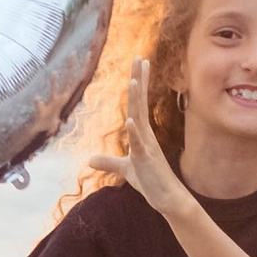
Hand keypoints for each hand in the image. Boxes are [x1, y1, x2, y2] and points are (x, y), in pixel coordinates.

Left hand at [86, 54, 192, 220]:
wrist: (167, 199)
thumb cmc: (150, 181)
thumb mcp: (125, 170)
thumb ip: (108, 162)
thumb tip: (90, 160)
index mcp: (141, 133)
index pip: (138, 103)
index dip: (138, 82)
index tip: (140, 62)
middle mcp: (145, 135)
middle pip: (140, 103)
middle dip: (139, 80)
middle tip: (140, 57)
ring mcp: (147, 146)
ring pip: (140, 119)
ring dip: (137, 101)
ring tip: (134, 80)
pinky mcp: (146, 161)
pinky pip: (140, 145)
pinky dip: (134, 133)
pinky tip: (130, 121)